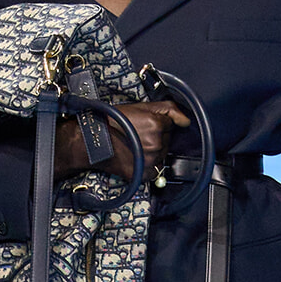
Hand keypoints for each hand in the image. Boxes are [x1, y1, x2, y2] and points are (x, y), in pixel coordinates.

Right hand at [54, 99, 189, 180]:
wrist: (93, 142)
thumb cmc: (112, 122)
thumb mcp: (140, 107)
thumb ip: (168, 109)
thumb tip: (187, 121)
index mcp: (157, 125)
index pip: (170, 125)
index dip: (158, 123)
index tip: (144, 124)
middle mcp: (156, 144)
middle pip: (167, 140)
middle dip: (157, 136)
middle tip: (137, 134)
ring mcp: (151, 160)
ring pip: (162, 154)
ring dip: (153, 150)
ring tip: (135, 145)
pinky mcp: (145, 174)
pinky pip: (156, 170)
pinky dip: (149, 164)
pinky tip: (136, 157)